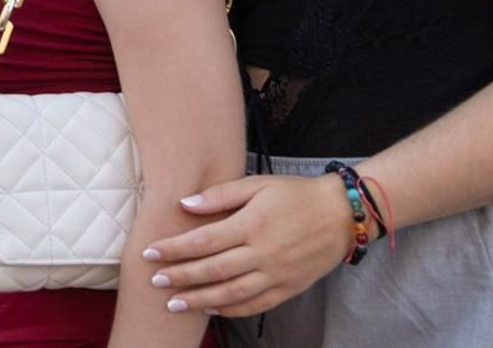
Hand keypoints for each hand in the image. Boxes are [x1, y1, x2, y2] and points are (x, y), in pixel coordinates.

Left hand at [142, 174, 355, 317]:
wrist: (342, 214)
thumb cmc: (297, 194)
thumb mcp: (259, 184)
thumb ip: (221, 194)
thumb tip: (185, 204)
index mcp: (252, 223)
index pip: (203, 241)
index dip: (174, 249)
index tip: (151, 253)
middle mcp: (263, 252)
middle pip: (212, 270)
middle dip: (180, 277)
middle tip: (154, 281)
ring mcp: (276, 274)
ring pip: (230, 293)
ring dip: (199, 300)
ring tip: (173, 304)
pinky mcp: (289, 288)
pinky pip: (255, 305)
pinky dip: (230, 309)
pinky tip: (210, 308)